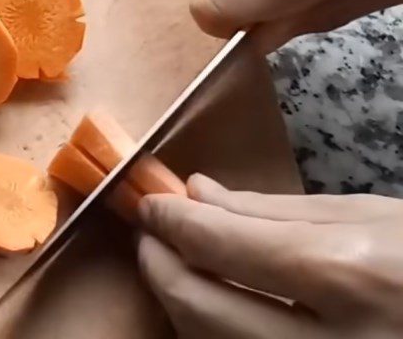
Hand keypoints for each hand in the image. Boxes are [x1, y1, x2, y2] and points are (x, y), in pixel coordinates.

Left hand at [137, 174, 402, 337]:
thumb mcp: (368, 216)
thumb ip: (273, 209)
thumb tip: (198, 194)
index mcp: (352, 276)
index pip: (222, 246)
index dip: (171, 221)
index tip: (150, 205)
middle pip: (205, 312)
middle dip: (160, 267)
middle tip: (151, 235)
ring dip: (182, 304)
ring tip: (178, 264)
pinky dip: (218, 336)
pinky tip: (217, 306)